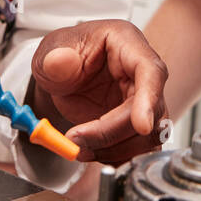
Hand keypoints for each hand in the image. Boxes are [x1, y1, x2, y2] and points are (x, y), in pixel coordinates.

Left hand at [30, 20, 167, 163]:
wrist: (59, 74)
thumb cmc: (62, 55)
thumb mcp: (49, 52)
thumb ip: (54, 59)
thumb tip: (60, 62)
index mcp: (126, 43)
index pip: (150, 71)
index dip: (149, 99)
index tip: (142, 126)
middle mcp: (141, 72)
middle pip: (151, 110)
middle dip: (113, 133)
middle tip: (78, 139)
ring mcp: (142, 100)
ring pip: (149, 135)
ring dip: (115, 149)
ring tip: (81, 148)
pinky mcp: (136, 124)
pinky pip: (139, 148)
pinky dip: (117, 157)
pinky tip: (93, 154)